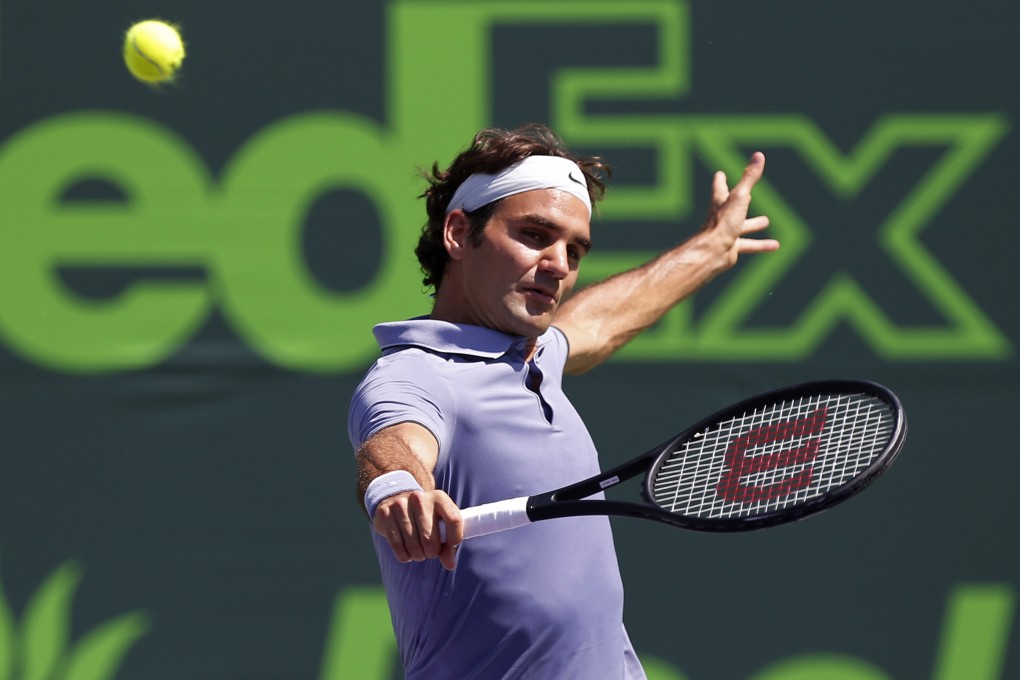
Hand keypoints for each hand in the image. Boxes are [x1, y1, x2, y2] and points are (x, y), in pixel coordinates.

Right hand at [372, 489, 462, 569]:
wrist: (395, 500)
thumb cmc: (424, 516)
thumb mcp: (439, 522)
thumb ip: (448, 542)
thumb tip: (450, 565)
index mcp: (439, 497)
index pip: (454, 520)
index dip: (454, 539)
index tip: (450, 547)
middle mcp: (419, 498)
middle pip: (430, 539)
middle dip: (432, 552)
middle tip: (430, 552)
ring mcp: (401, 504)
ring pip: (414, 546)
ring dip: (418, 555)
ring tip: (418, 551)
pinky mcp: (385, 513)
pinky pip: (397, 546)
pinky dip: (405, 555)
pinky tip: (407, 551)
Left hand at [703, 152, 778, 266]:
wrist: (712, 251)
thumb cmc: (723, 222)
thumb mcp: (740, 197)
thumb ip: (750, 178)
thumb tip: (759, 155)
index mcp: (720, 201)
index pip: (719, 186)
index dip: (720, 180)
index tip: (720, 175)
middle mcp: (722, 216)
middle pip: (732, 206)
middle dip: (741, 200)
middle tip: (748, 196)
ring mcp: (726, 232)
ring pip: (743, 227)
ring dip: (754, 224)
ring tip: (766, 221)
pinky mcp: (731, 248)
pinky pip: (749, 245)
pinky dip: (761, 245)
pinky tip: (774, 246)